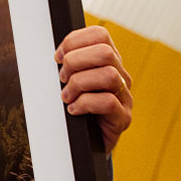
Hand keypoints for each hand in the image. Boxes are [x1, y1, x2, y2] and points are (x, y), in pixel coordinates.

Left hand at [55, 25, 132, 152]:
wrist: (84, 145)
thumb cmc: (74, 110)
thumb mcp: (69, 82)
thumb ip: (68, 65)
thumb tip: (55, 54)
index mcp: (108, 62)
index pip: (99, 35)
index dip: (74, 41)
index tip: (57, 57)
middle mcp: (121, 76)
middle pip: (105, 52)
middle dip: (75, 62)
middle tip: (62, 79)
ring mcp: (125, 97)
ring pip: (108, 75)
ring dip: (79, 84)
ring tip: (66, 97)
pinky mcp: (123, 118)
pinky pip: (108, 102)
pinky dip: (84, 104)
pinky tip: (73, 110)